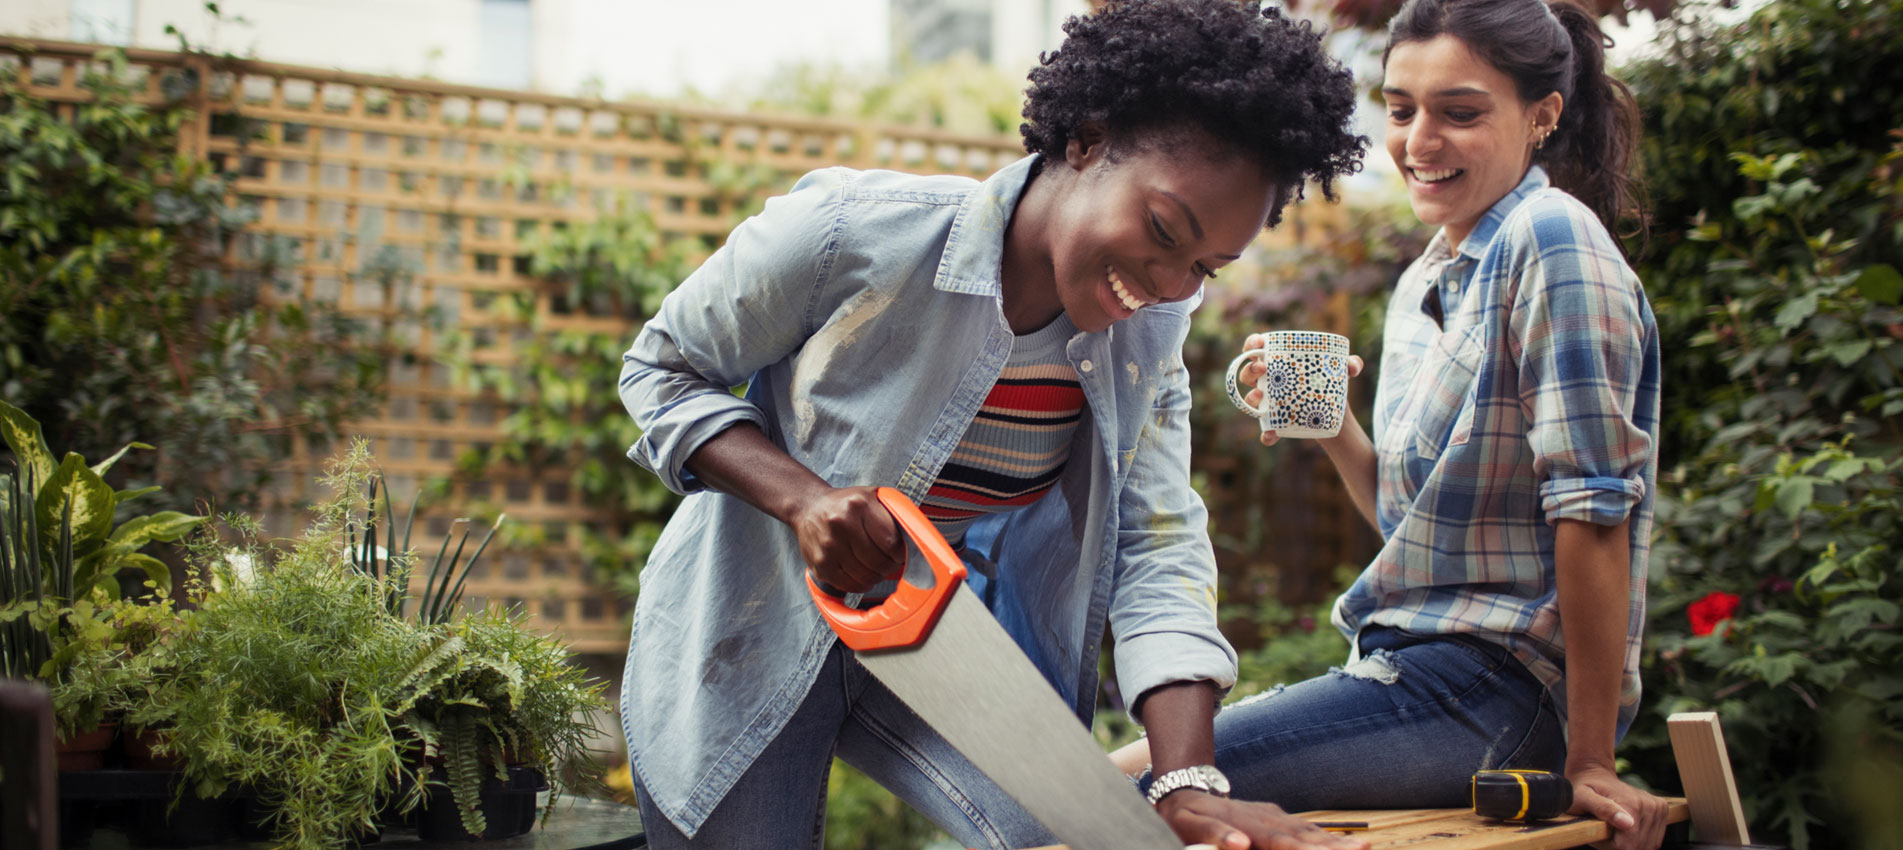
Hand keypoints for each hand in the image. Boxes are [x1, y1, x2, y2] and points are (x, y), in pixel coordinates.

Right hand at [789, 485, 904, 592]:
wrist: (808, 507)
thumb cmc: (845, 504)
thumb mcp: (871, 497)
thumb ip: (893, 512)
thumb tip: (916, 538)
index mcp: (859, 506)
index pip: (891, 542)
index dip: (900, 554)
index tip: (901, 555)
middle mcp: (842, 524)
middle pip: (879, 562)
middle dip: (889, 567)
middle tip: (889, 563)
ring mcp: (829, 547)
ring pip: (865, 576)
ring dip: (876, 577)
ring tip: (875, 568)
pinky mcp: (820, 564)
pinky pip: (849, 585)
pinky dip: (861, 584)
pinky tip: (862, 575)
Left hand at [1155, 790, 1368, 849]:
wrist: (1186, 792)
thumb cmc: (1185, 816)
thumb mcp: (1189, 824)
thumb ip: (1212, 836)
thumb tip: (1241, 844)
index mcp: (1246, 824)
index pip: (1280, 841)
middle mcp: (1266, 819)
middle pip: (1303, 836)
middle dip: (1333, 846)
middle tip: (1364, 849)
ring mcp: (1274, 818)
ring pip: (1309, 832)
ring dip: (1336, 842)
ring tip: (1365, 847)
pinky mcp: (1276, 820)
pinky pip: (1305, 831)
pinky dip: (1325, 838)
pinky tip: (1346, 843)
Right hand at [1239, 333, 1363, 447]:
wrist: (1333, 412)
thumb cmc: (1329, 382)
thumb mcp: (1341, 371)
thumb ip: (1351, 363)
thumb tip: (1352, 366)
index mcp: (1276, 361)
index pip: (1256, 349)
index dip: (1252, 344)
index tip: (1258, 344)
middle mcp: (1267, 382)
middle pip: (1247, 373)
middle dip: (1250, 369)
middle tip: (1262, 368)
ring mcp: (1269, 403)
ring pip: (1250, 400)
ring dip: (1250, 398)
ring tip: (1260, 396)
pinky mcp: (1275, 422)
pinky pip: (1265, 429)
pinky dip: (1266, 433)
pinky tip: (1270, 435)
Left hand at [1567, 764, 1669, 849]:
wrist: (1596, 776)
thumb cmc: (1584, 790)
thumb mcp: (1582, 798)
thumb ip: (1602, 810)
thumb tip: (1627, 823)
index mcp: (1632, 805)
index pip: (1627, 846)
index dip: (1609, 845)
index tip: (1599, 831)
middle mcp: (1650, 806)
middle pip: (1638, 846)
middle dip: (1620, 845)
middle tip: (1605, 829)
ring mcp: (1658, 807)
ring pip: (1648, 845)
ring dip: (1631, 843)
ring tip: (1615, 828)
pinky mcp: (1662, 809)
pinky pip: (1654, 839)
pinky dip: (1640, 839)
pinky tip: (1628, 828)